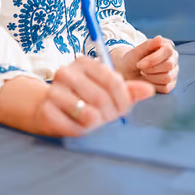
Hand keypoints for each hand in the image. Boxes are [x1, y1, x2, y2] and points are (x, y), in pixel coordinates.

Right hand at [32, 57, 154, 137]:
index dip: (123, 99)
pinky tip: (80, 128)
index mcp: (84, 63)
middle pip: (102, 98)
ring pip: (88, 113)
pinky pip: (73, 127)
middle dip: (110, 114)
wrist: (46, 108)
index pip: (113, 80)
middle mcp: (66, 72)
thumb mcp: (106, 91)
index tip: (123, 109)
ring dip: (96, 124)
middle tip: (108, 119)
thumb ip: (128, 90)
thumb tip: (149, 90)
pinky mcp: (46, 110)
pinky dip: (82, 132)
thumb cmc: (83, 99)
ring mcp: (53, 91)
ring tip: (94, 122)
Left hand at [112, 36, 179, 93]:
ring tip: (143, 73)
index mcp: (167, 47)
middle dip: (151, 68)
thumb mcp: (136, 51)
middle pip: (169, 65)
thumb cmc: (132, 60)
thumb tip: (159, 38)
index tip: (139, 63)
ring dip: (151, 77)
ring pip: (167, 77)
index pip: (168, 50)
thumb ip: (148, 44)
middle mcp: (173, 59)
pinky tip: (147, 80)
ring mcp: (173, 72)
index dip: (153, 59)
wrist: (126, 73)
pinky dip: (153, 85)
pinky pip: (165, 87)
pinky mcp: (170, 84)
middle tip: (140, 68)